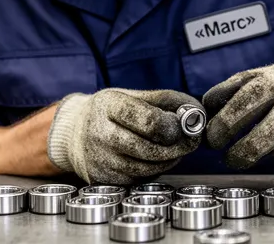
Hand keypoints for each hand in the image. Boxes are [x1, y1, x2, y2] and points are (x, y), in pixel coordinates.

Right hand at [48, 89, 201, 183]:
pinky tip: (158, 159)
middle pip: (149, 148)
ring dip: (170, 160)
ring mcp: (99, 159)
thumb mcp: (135, 95)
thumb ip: (168, 100)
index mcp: (109, 105)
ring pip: (147, 167)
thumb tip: (198, 112)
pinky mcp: (102, 179)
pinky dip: (155, 170)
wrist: (75, 133)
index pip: (147, 120)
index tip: (183, 125)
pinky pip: (139, 178)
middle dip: (177, 147)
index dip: (172, 126)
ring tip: (177, 149)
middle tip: (191, 141)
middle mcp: (100, 133)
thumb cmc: (112, 112)